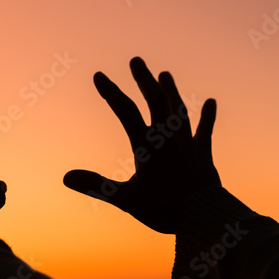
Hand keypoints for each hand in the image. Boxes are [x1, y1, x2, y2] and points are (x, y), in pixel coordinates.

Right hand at [63, 57, 220, 233]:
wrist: (205, 217)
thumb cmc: (163, 210)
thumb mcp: (125, 199)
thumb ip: (96, 185)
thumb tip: (66, 177)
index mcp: (147, 145)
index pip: (125, 111)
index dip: (110, 92)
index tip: (98, 75)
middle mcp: (167, 138)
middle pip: (155, 101)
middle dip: (144, 79)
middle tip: (136, 60)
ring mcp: (186, 144)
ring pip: (178, 110)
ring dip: (171, 91)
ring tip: (164, 74)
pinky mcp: (202, 154)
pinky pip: (205, 130)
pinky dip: (208, 115)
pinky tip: (212, 102)